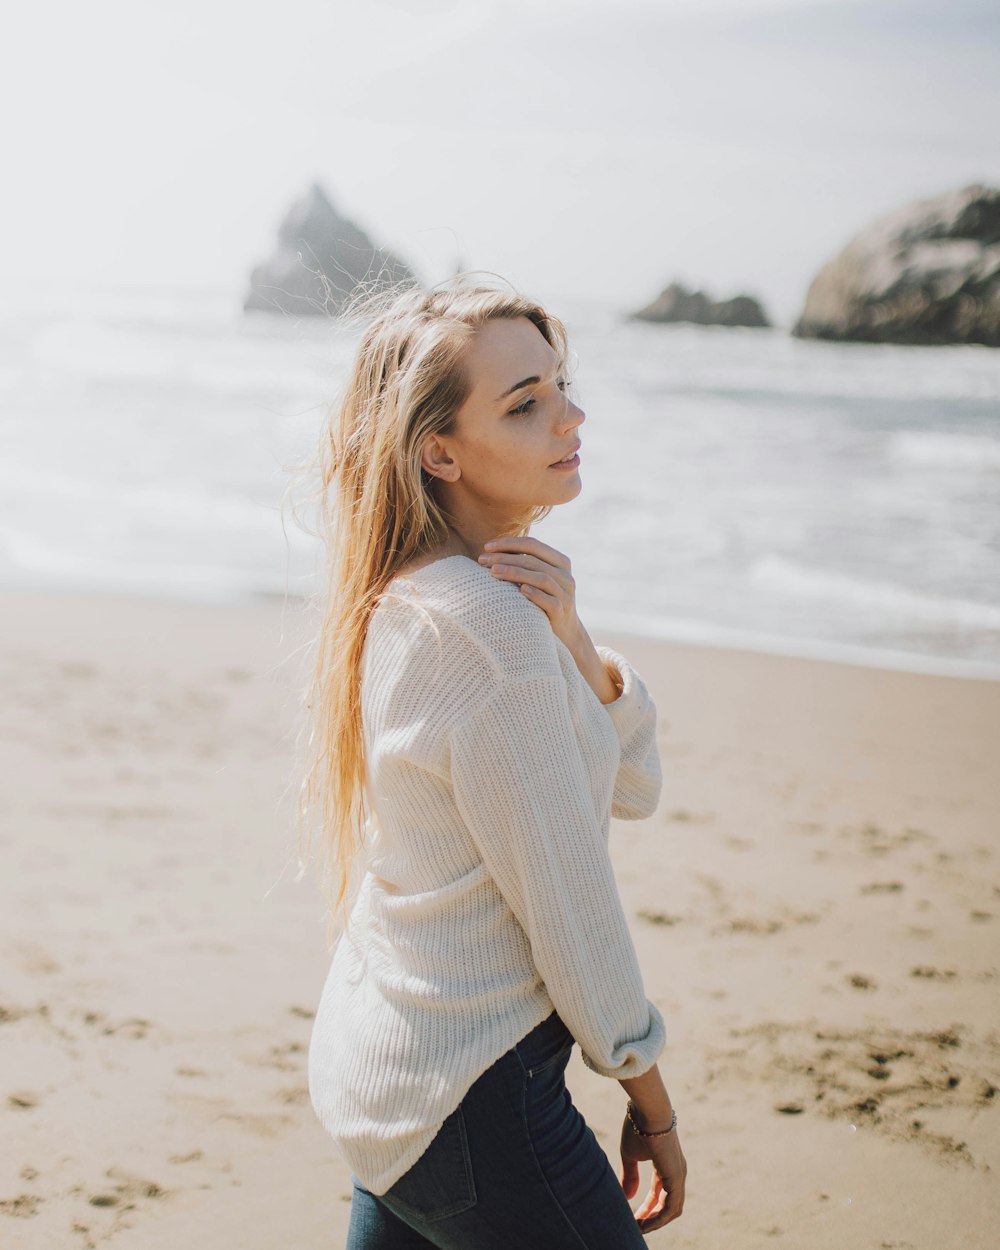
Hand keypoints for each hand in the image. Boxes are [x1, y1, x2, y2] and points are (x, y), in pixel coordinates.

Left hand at [478, 535, 581, 652]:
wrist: (565, 630)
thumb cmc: (543, 599)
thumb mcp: (538, 577)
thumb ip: (523, 564)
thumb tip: (489, 551)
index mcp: (560, 561)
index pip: (533, 545)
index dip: (509, 543)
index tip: (486, 547)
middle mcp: (565, 576)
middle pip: (533, 561)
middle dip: (506, 558)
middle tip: (483, 560)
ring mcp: (565, 594)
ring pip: (541, 578)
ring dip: (515, 573)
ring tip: (493, 572)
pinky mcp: (562, 612)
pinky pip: (550, 601)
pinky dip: (535, 594)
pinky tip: (519, 591)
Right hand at [620, 1114, 686, 1232]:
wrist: (647, 1110)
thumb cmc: (638, 1127)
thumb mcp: (630, 1155)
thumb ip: (630, 1176)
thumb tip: (627, 1197)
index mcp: (666, 1165)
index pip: (659, 1193)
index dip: (647, 1207)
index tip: (633, 1217)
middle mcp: (677, 1172)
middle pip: (668, 1205)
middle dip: (652, 1218)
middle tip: (636, 1227)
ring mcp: (679, 1175)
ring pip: (672, 1210)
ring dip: (656, 1222)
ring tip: (638, 1229)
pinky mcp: (677, 1177)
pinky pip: (671, 1207)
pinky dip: (659, 1218)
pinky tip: (645, 1223)